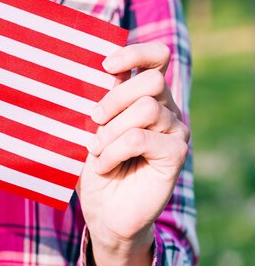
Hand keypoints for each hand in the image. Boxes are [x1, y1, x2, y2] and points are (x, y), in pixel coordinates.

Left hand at [76, 42, 189, 265]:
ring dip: (111, 130)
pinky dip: (115, 151)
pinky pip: (141, 138)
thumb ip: (97, 100)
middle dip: (115, 97)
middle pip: (152, 81)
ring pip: (147, 109)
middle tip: (93, 119)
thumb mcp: (89, 129)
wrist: (103, 211)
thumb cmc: (93, 166)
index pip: (156, 58)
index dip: (135, 53)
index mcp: (144, 96)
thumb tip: (89, 70)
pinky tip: (105, 165)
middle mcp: (165, 108)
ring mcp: (174, 130)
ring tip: (96, 150)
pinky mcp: (176, 154)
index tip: (106, 65)